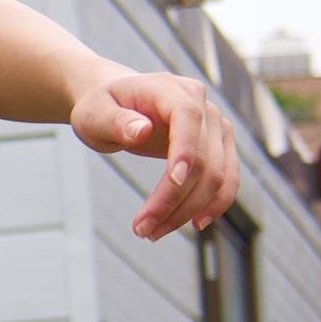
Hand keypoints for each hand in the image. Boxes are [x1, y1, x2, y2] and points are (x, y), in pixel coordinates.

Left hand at [70, 67, 238, 241]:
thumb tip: (142, 130)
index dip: (185, 150)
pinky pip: (226, 179)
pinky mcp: (219, 146)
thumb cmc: (101, 106)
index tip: (172, 182)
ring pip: (218, 175)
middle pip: (202, 157)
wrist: (115, 102)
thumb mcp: (94, 113)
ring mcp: (215, 126)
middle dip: (174, 199)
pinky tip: (194, 223)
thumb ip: (114, 120)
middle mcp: (202, 105)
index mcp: (170, 89)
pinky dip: (214, 204)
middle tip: (141, 230)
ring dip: (190, 209)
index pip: (188, 118)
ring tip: (154, 232)